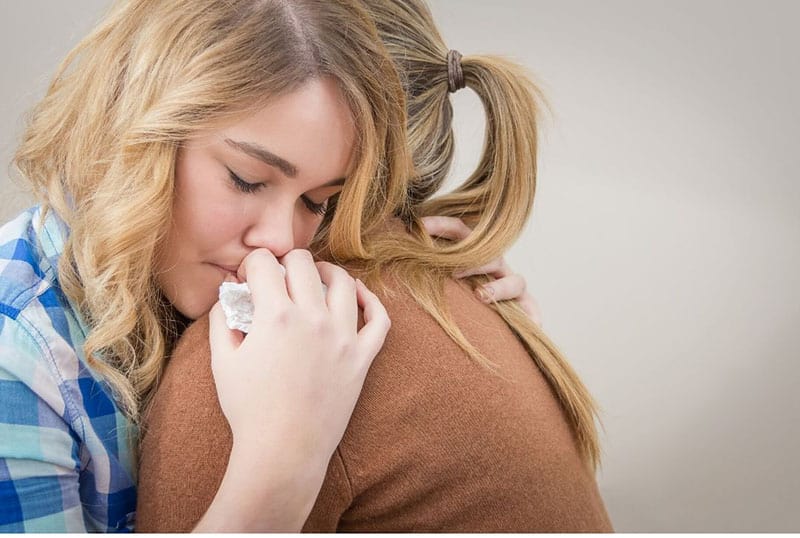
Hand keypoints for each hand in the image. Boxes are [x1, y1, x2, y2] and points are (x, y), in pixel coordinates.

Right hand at [207, 248, 389, 464]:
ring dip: (327, 272)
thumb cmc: (249, 409)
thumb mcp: (222, 361)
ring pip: (344, 282)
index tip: (249, 277)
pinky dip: (370, 301)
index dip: (251, 264)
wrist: (283, 451)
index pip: (264, 263)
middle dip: (285, 262)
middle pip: (303, 263)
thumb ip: (222, 320)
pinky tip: (357, 295)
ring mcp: (343, 337)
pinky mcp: (362, 357)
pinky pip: (379, 319)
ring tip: (316, 277)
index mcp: (276, 315)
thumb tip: (227, 296)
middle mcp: (313, 318)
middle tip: (278, 277)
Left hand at [422, 216, 542, 326]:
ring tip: (480, 297)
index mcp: (471, 253)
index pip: (459, 231)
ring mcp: (511, 286)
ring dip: (497, 288)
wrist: (483, 329)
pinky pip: (533, 310)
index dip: (441, 225)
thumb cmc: (452, 299)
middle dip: (472, 261)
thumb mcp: (434, 279)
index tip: (418, 226)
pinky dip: (533, 318)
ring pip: (514, 280)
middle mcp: (494, 266)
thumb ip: (417, 263)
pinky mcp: (526, 308)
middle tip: (451, 273)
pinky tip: (531, 327)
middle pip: (490, 254)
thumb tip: (386, 240)